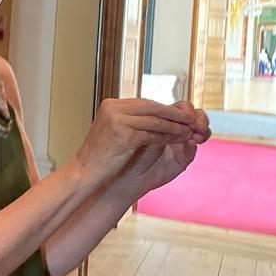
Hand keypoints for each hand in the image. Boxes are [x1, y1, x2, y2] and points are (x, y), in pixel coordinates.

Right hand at [70, 98, 202, 188]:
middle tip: (191, 117)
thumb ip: (129, 120)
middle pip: (151, 107)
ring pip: (154, 120)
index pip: (143, 103)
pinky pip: (152, 134)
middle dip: (173, 113)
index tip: (179, 114)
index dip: (164, 109)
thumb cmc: (100, 157)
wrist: (84, 172)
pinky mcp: (124, 135)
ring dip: (174, 125)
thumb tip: (153, 116)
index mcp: (110, 105)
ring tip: (189, 130)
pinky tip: (178, 139)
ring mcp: (117, 120)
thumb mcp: (113, 131)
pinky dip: (168, 136)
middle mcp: (113, 108)